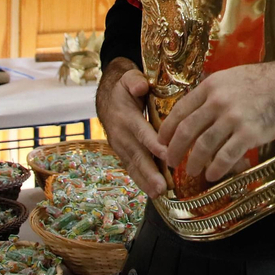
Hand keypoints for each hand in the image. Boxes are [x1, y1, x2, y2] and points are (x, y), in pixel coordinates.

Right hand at [95, 58, 169, 197]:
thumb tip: (141, 86)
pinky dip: (142, 182)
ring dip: (146, 182)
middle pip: (136, 155)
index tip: (166, 154)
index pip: (141, 132)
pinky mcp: (123, 154)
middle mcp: (121, 135)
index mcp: (126, 117)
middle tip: (162, 187)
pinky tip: (154, 194)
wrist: (108, 98)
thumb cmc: (125, 88)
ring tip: (159, 195)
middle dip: (149, 172)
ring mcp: (120, 147)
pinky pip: (132, 169)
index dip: (152, 143)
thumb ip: (135, 81)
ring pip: (133, 166)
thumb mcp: (129, 78)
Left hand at [159, 58, 274, 181]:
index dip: (167, 129)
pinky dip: (216, 168)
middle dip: (174, 150)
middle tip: (170, 161)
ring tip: (192, 171)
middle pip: (187, 130)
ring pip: (203, 146)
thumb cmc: (265, 81)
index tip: (162, 142)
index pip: (180, 110)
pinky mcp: (250, 133)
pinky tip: (212, 175)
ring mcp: (234, 117)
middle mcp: (219, 101)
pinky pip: (225, 156)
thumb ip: (213, 92)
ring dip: (193, 162)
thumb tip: (195, 110)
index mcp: (211, 86)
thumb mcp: (232, 77)